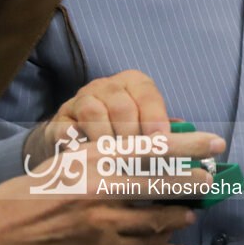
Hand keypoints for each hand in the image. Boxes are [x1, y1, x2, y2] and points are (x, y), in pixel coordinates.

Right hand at [0, 145, 208, 244]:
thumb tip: (146, 147)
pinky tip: (169, 237)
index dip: (189, 144)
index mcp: (93, 158)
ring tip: (191, 210)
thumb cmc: (26, 199)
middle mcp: (101, 186)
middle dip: (195, 182)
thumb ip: (105, 157)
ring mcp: (101, 222)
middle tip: (212, 180)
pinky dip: (160, 241)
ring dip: (180, 215)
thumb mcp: (64, 166)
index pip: (153, 146)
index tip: (215, 143)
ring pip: (159, 218)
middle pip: (166, 182)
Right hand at [25, 70, 169, 168]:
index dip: (155, 117)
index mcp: (134, 82)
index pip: (147, 94)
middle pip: (121, 105)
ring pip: (93, 113)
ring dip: (106, 139)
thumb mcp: (144, 123)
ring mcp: (79, 99)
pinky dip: (80, 145)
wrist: (75, 135)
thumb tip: (185, 142)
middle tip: (139, 159)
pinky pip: (68, 129)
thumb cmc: (121, 130)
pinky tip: (89, 161)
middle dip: (131, 135)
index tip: (161, 140)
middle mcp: (106, 86)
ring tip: (115, 162)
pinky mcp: (58, 119)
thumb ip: (163, 130)